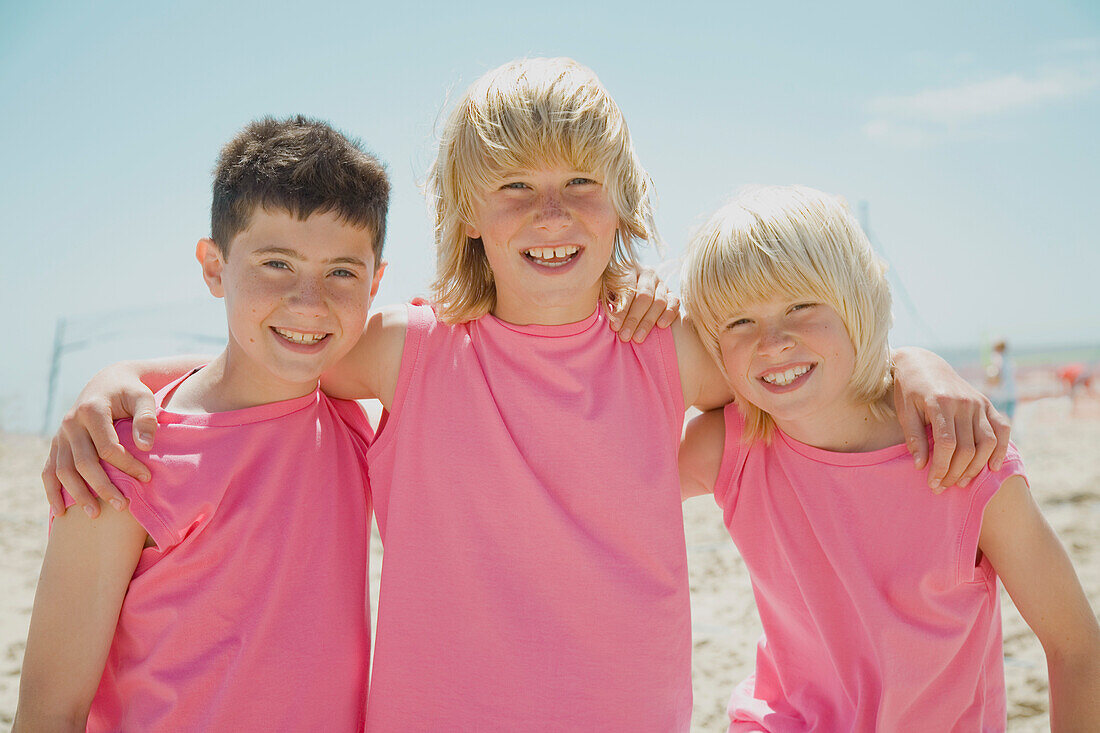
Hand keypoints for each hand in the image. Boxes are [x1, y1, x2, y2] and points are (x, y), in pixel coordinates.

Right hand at [43, 364, 156, 517]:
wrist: (108, 382)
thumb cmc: (130, 392)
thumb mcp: (144, 397)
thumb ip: (146, 418)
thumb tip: (146, 446)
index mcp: (91, 410)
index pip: (107, 447)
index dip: (126, 465)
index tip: (146, 478)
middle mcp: (70, 423)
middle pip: (83, 463)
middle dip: (103, 486)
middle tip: (123, 506)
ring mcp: (60, 435)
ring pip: (63, 470)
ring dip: (77, 494)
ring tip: (96, 514)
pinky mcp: (57, 444)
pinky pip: (49, 470)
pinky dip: (52, 491)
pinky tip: (61, 511)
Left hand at [609, 266, 679, 341]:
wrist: (630, 294)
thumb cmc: (612, 295)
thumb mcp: (605, 291)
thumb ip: (605, 298)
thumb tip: (600, 310)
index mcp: (629, 269)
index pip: (627, 289)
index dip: (621, 310)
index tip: (614, 327)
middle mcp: (647, 274)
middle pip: (644, 296)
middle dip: (634, 319)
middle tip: (625, 336)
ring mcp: (662, 283)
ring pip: (659, 302)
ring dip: (648, 322)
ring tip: (638, 338)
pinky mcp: (672, 294)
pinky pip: (674, 303)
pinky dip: (668, 315)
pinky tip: (661, 326)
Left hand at [891, 347, 1010, 490]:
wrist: (923, 364)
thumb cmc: (909, 390)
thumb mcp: (904, 411)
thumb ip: (914, 438)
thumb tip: (921, 466)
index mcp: (939, 402)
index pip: (947, 444)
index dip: (941, 467)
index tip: (932, 483)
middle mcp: (963, 403)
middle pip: (967, 447)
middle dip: (956, 472)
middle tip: (943, 486)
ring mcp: (978, 402)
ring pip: (986, 442)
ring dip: (977, 466)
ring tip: (962, 481)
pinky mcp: (986, 403)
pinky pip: (1001, 428)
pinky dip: (1001, 448)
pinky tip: (992, 466)